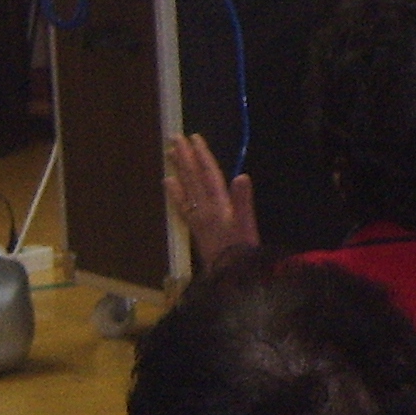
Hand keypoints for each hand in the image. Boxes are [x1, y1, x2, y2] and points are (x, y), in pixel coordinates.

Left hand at [166, 134, 258, 266]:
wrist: (230, 277)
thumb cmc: (242, 251)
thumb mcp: (247, 225)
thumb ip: (243, 201)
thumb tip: (241, 176)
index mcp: (218, 204)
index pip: (209, 175)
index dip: (202, 156)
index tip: (194, 138)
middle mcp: (205, 208)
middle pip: (193, 178)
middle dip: (185, 157)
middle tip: (175, 137)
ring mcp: (198, 218)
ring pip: (186, 188)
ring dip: (179, 169)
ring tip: (170, 153)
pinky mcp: (196, 227)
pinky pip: (183, 205)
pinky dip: (175, 192)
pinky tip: (168, 182)